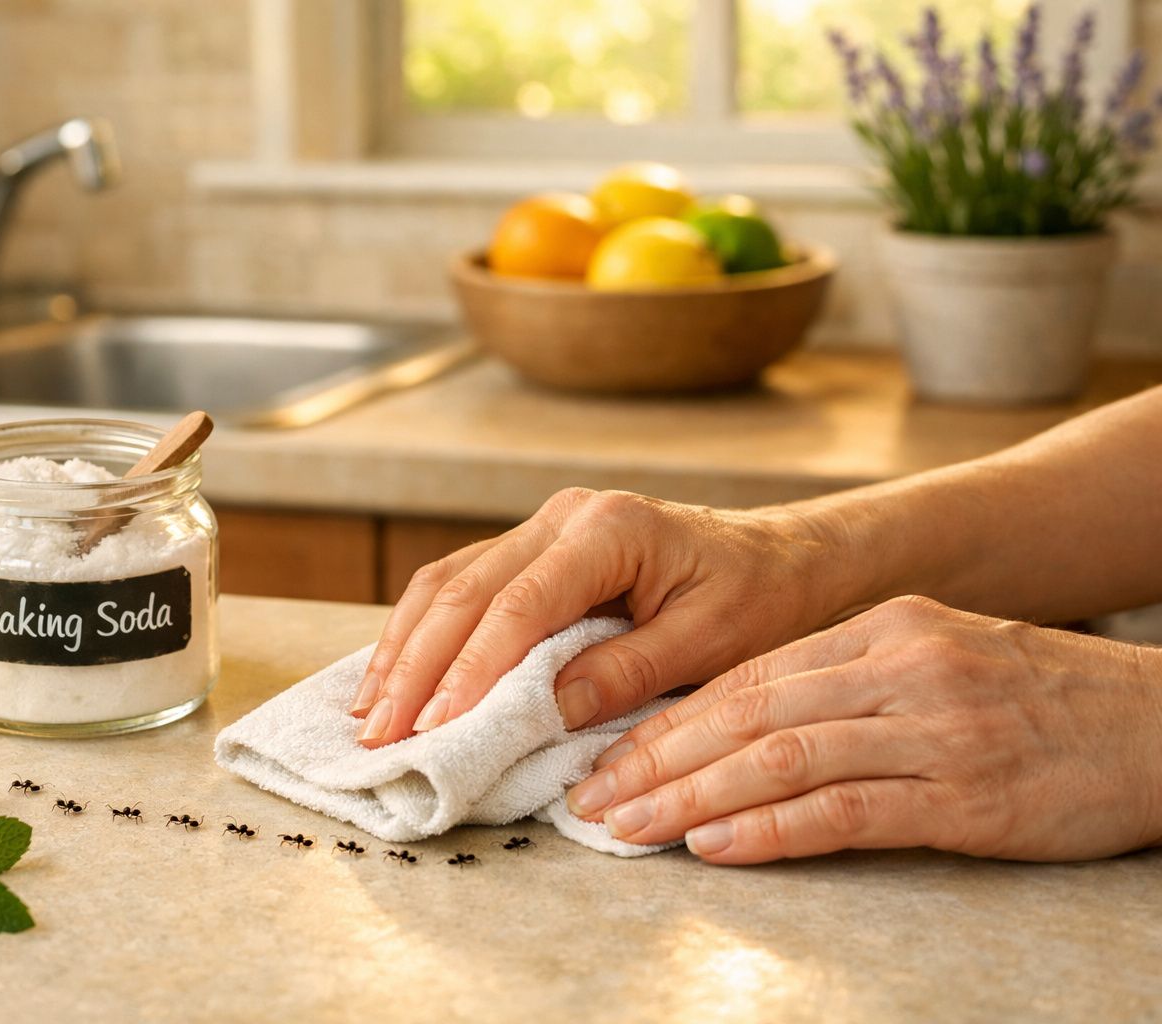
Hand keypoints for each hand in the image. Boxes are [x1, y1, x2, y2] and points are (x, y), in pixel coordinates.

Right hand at [350, 487, 845, 746]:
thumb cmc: (756, 600)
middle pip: (465, 589)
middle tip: (379, 733)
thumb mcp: (709, 644)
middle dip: (416, 666)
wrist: (779, 559)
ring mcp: (544, 527)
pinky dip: (423, 631)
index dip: (471, 668)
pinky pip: (461, 584)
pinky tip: (394, 672)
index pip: (519, 604)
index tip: (435, 726)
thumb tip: (546, 706)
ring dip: (404, 649)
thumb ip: (626, 671)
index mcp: (610, 530)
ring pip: (448, 582)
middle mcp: (564, 518)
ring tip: (366, 712)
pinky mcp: (534, 549)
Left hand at [566, 595, 1161, 862]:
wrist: (1161, 726)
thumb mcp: (937, 660)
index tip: (609, 753)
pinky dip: (770, 828)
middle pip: (745, 712)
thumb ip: (847, 683)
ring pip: (779, 757)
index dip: (668, 718)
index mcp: (882, 628)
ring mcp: (932, 727)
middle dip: (655, 758)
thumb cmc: (1039, 698)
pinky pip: (844, 808)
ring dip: (690, 796)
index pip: (747, 675)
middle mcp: (898, 666)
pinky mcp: (965, 792)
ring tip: (626, 826)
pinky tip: (714, 845)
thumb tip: (742, 726)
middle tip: (591, 796)